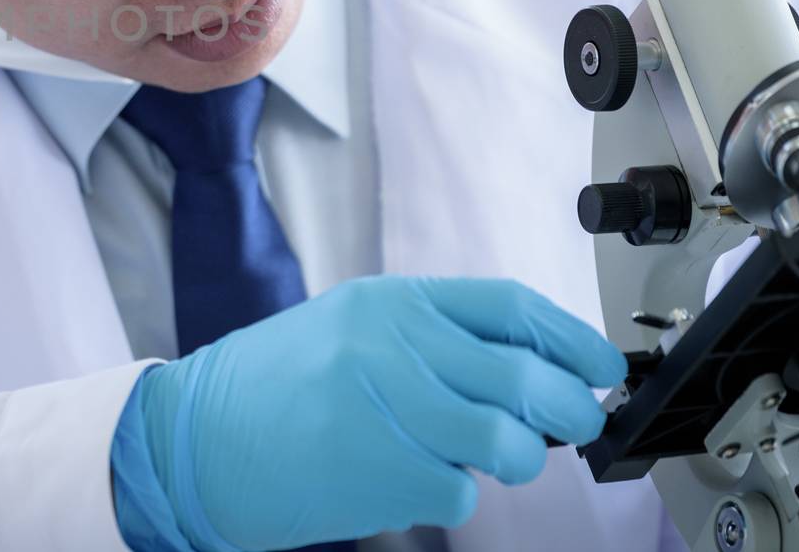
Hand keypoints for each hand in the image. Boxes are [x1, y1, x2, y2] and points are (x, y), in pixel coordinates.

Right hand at [133, 275, 627, 548]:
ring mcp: (388, 410)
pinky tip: (411, 481)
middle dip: (571, 408)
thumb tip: (531, 370)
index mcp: (389, 303)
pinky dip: (450, 495)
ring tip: (493, 457)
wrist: (195, 441)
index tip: (603, 366)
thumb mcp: (350, 332)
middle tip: (576, 423)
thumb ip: (432, 341)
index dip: (573, 340)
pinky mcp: (382, 473)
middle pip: (526, 376)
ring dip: (520, 459)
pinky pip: (459, 493)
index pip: (511, 308)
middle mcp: (392, 346)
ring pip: (509, 441)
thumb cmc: (274, 389)